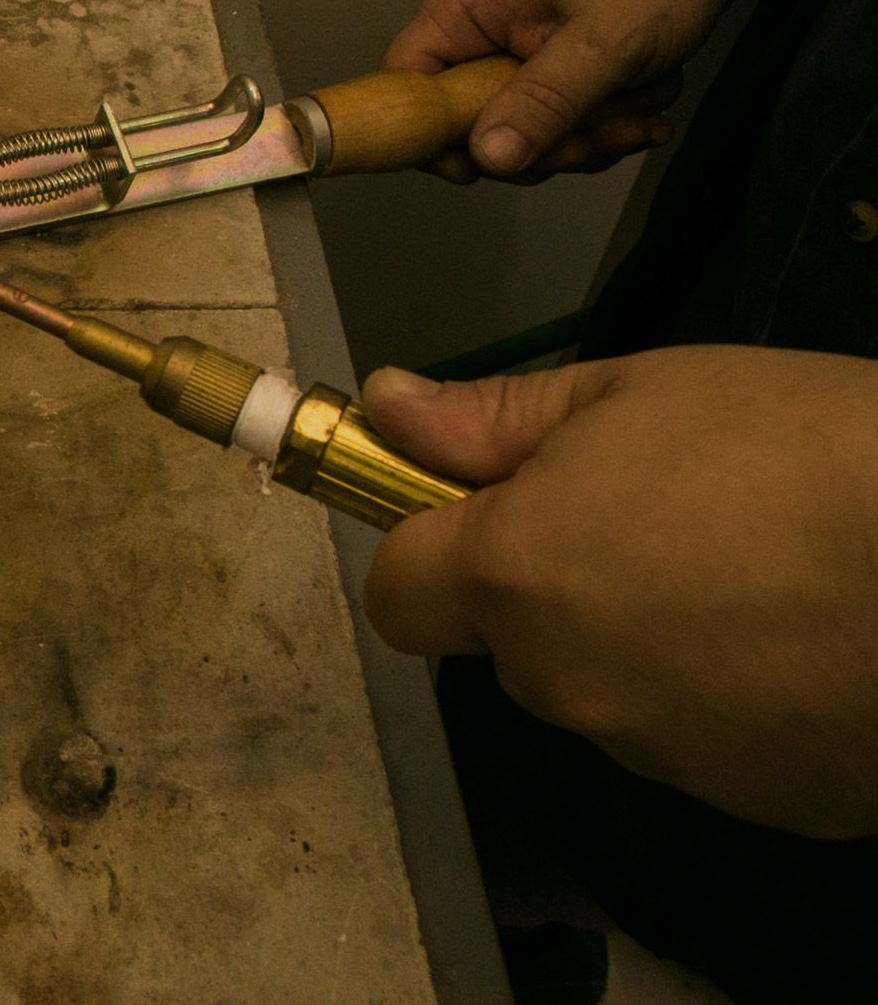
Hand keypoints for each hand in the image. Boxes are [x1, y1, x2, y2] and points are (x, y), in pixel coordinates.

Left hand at [359, 347, 877, 838]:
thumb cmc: (803, 451)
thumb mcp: (638, 392)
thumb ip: (495, 417)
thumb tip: (388, 406)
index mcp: (514, 574)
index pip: (399, 592)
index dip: (429, 547)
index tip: (486, 509)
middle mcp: (561, 679)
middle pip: (509, 640)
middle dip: (553, 586)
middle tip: (655, 517)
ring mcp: (652, 750)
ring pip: (604, 689)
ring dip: (641, 640)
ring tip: (750, 573)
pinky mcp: (747, 799)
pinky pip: (698, 738)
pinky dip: (725, 697)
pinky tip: (797, 638)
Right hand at [385, 0, 737, 182]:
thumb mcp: (603, 39)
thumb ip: (543, 102)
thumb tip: (487, 158)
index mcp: (464, 7)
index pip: (406, 87)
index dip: (429, 136)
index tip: (481, 169)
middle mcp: (479, 26)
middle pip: (472, 122)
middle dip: (542, 143)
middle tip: (600, 136)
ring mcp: (515, 42)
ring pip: (524, 126)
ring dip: (586, 133)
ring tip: (642, 102)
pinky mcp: (550, 54)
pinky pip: (558, 113)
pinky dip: (603, 119)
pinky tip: (645, 103)